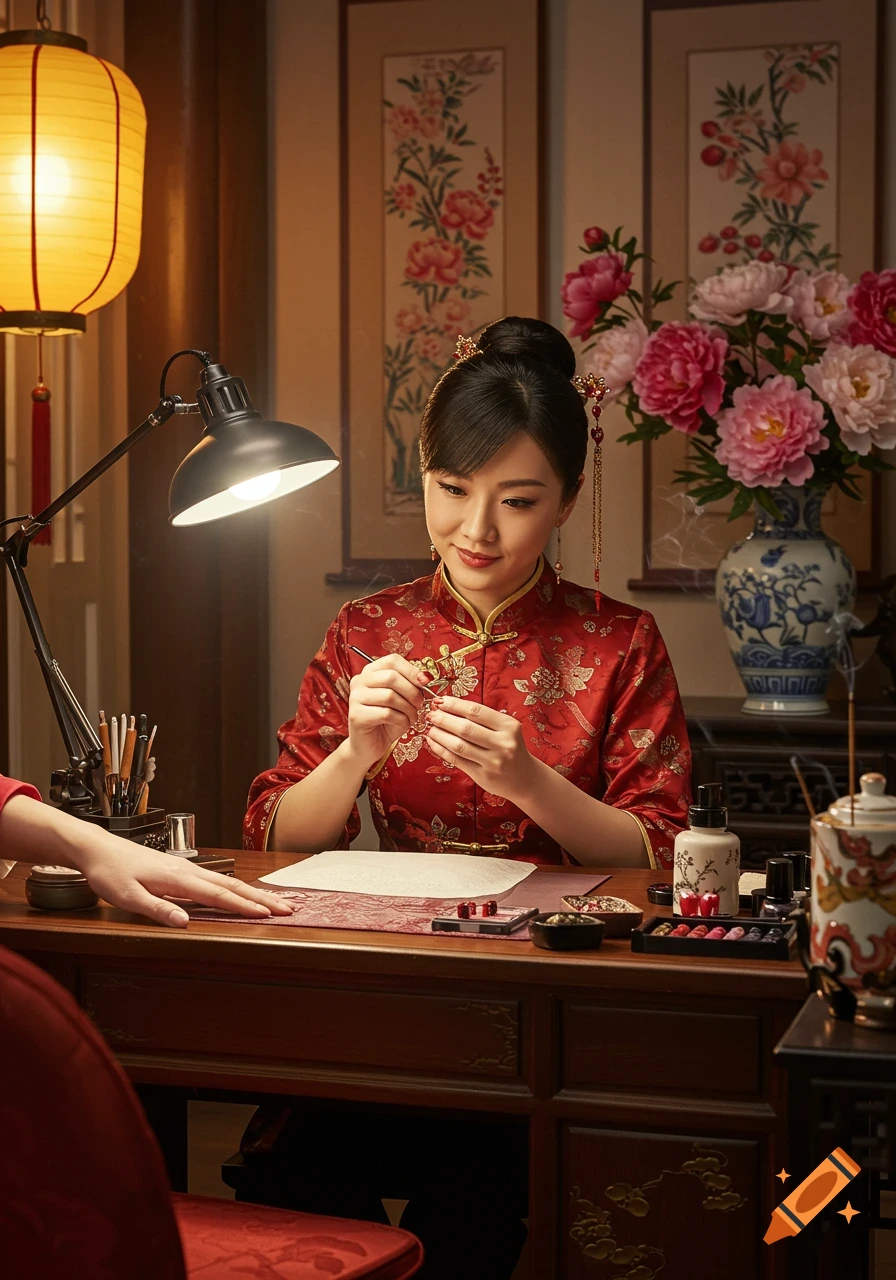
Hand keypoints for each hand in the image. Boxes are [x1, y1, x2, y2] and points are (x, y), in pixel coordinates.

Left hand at [77, 837, 293, 928]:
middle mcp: (187, 872)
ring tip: (274, 902)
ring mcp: (186, 870)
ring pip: (227, 883)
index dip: (244, 907)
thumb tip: (185, 922)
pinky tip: (241, 894)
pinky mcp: (180, 871)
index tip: (268, 915)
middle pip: (232, 887)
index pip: (218, 896)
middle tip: (288, 907)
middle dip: (262, 898)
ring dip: (253, 893)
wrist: (98, 848)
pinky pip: (216, 881)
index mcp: (178, 879)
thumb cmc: (110, 872)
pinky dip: (236, 889)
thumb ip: (157, 909)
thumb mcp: (127, 896)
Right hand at [347, 654, 430, 764]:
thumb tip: (424, 677)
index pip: (392, 660)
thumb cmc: (388, 720)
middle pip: (391, 677)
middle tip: (419, 704)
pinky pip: (386, 714)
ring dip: (408, 708)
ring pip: (390, 696)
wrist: (370, 745)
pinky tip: (403, 725)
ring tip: (411, 717)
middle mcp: (359, 681)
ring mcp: (355, 698)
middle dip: (412, 691)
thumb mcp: (401, 698)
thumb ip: (409, 684)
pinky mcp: (357, 716)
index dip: (411, 670)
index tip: (424, 682)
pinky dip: (401, 720)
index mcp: (370, 672)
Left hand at [424, 696, 536, 802]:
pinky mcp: (483, 776)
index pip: (476, 711)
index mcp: (509, 726)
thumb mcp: (505, 730)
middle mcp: (503, 744)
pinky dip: (441, 750)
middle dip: (444, 719)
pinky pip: (456, 760)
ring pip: (459, 746)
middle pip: (466, 728)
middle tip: (430, 714)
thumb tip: (448, 706)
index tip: (440, 701)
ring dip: (440, 735)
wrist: (524, 778)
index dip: (455, 705)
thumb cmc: (510, 748)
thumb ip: (482, 720)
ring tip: (430, 728)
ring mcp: (493, 762)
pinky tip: (433, 742)